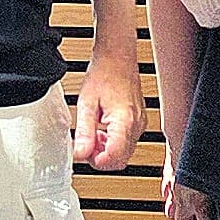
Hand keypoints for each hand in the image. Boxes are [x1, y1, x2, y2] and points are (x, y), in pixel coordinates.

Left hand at [75, 50, 144, 171]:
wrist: (117, 58)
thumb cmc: (104, 74)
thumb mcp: (87, 103)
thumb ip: (84, 131)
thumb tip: (79, 153)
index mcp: (125, 121)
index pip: (114, 157)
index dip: (96, 161)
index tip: (84, 153)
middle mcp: (137, 125)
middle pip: (121, 160)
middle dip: (101, 158)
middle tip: (86, 145)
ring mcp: (140, 125)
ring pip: (125, 154)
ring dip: (107, 151)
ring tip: (93, 135)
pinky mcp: (139, 123)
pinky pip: (128, 143)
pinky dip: (114, 143)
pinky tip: (102, 131)